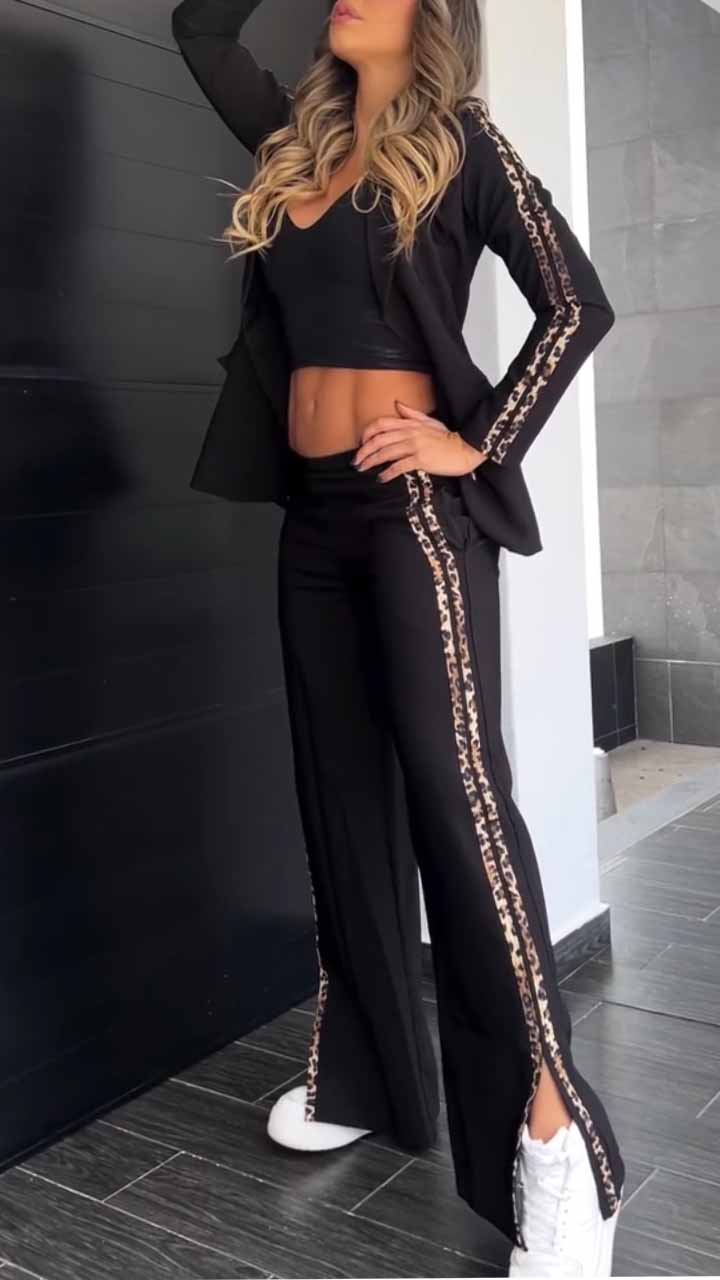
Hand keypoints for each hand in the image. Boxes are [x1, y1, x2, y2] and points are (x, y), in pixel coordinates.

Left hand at [352, 401, 486, 480]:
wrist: (465, 448)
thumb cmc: (448, 437)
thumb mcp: (430, 421)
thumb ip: (411, 414)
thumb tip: (397, 404)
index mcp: (410, 423)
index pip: (381, 424)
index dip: (367, 433)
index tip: (361, 443)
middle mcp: (409, 433)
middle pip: (379, 439)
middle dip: (364, 451)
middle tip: (356, 461)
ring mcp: (415, 446)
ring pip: (385, 452)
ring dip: (371, 462)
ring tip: (362, 469)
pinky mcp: (421, 459)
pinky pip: (399, 466)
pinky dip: (387, 473)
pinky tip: (381, 478)